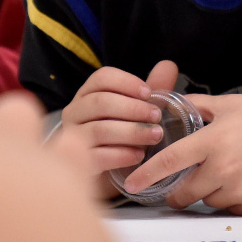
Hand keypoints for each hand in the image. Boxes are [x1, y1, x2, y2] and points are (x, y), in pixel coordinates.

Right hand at [60, 60, 178, 192]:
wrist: (96, 175)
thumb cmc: (118, 137)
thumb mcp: (135, 112)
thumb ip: (150, 91)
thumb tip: (168, 66)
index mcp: (87, 94)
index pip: (102, 77)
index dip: (127, 82)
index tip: (149, 92)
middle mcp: (74, 112)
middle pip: (101, 102)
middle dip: (133, 108)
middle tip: (157, 116)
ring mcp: (72, 137)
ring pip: (101, 129)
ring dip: (133, 132)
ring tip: (155, 136)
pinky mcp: (77, 163)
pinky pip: (100, 156)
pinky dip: (123, 155)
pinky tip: (140, 156)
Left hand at [122, 94, 241, 215]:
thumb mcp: (228, 104)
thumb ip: (196, 105)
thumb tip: (168, 101)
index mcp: (212, 141)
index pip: (169, 162)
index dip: (146, 175)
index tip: (133, 184)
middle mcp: (224, 169)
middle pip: (184, 193)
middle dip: (178, 191)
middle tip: (181, 183)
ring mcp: (240, 190)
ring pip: (208, 202)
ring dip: (208, 193)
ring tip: (225, 172)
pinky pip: (231, 209)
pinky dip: (230, 200)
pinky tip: (241, 181)